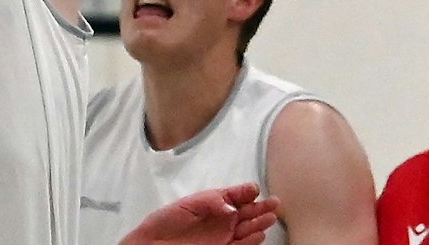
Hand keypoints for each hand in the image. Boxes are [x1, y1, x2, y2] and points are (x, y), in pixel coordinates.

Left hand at [123, 183, 280, 244]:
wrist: (154, 244)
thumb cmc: (166, 221)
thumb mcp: (189, 205)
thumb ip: (211, 202)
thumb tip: (231, 204)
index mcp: (213, 203)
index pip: (235, 196)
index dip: (246, 192)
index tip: (254, 189)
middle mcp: (221, 220)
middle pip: (246, 213)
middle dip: (261, 207)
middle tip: (275, 203)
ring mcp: (223, 236)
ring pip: (247, 229)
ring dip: (259, 223)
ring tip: (271, 217)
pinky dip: (250, 241)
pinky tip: (260, 234)